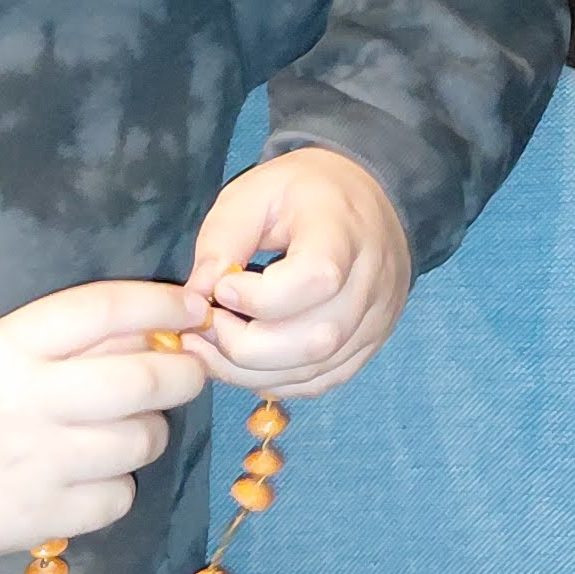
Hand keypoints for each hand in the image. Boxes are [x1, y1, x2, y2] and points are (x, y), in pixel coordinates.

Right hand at [0, 276, 208, 573]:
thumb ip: (66, 340)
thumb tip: (155, 326)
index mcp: (8, 346)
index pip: (103, 308)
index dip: (161, 304)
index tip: (194, 308)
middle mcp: (29, 400)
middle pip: (143, 379)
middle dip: (184, 372)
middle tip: (189, 372)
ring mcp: (41, 463)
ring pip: (144, 439)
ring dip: (150, 432)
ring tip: (123, 431)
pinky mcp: (48, 518)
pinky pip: (122, 495)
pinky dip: (118, 486)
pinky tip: (90, 479)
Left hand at [185, 146, 411, 398]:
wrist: (370, 198)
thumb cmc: (303, 192)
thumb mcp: (254, 192)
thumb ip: (223, 239)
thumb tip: (198, 296)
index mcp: (343, 231)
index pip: (316, 280)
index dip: (260, 297)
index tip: (224, 286)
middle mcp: (370, 281)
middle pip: (314, 340)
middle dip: (245, 346)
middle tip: (208, 327)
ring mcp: (375, 319)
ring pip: (315, 371)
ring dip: (252, 372)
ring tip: (214, 348)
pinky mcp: (370, 344)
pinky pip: (322, 382)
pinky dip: (278, 381)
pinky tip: (248, 363)